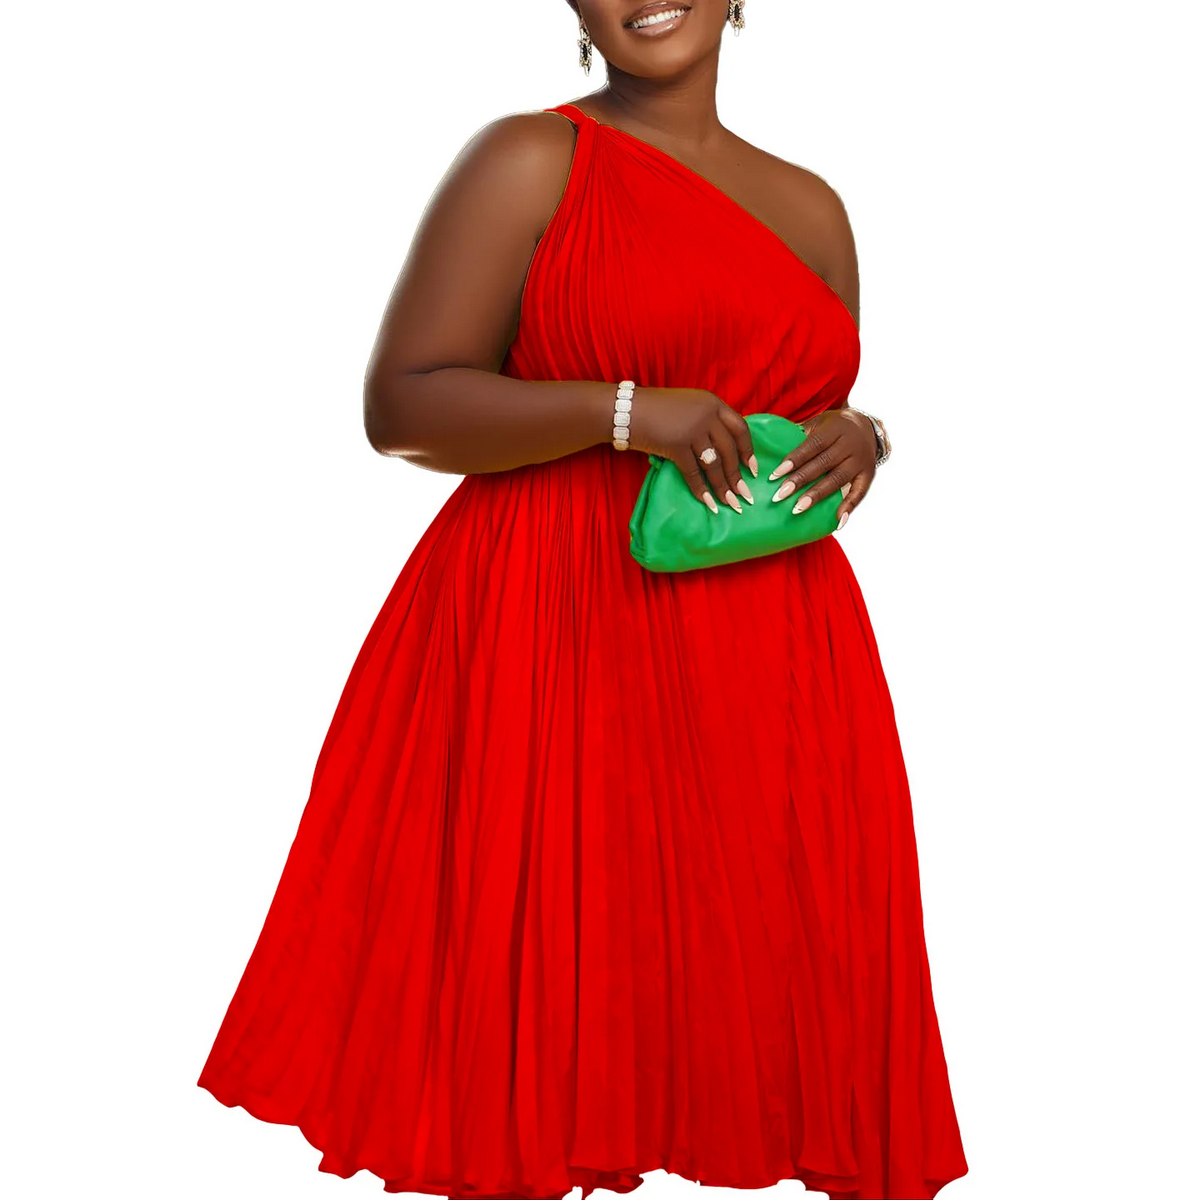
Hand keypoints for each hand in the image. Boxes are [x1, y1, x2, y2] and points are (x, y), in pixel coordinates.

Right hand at [629, 387, 756, 513]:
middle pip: (730, 450)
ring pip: (714, 465)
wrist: (626, 409)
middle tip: (745, 495)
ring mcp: (692, 429)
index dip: (749, 451)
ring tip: (731, 503)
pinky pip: (693, 473)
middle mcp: (707, 415)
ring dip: (723, 487)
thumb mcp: (688, 406)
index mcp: (712, 403)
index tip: (753, 469)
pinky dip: (701, 490)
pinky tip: (708, 503)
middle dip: (737, 476)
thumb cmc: (655, 409)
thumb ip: (707, 420)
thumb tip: (722, 449)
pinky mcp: (676, 445)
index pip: (741, 428)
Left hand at [767, 405, 876, 526]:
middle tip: (779, 496)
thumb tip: (773, 445)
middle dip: (799, 481)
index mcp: (835, 429)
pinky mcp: (869, 474)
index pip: (812, 445)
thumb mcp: (819, 422)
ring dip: (816, 496)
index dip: (794, 460)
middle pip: (822, 464)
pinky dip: (849, 508)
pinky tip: (837, 522)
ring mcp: (861, 461)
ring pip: (837, 480)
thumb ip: (801, 433)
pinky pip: (859, 493)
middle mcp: (850, 444)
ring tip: (797, 509)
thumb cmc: (834, 427)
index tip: (775, 476)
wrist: (867, 426)